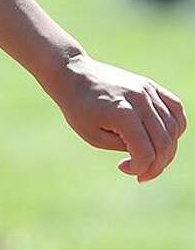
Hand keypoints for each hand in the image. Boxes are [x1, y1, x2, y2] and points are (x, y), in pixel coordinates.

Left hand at [49, 53, 185, 182]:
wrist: (73, 75)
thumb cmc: (78, 108)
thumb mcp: (94, 136)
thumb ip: (124, 146)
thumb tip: (148, 155)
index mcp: (123, 114)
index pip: (146, 152)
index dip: (140, 168)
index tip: (122, 167)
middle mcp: (140, 100)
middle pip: (164, 143)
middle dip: (156, 165)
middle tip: (142, 174)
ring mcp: (148, 90)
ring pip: (174, 128)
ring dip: (167, 150)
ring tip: (151, 159)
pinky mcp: (151, 85)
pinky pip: (176, 109)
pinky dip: (175, 128)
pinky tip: (163, 139)